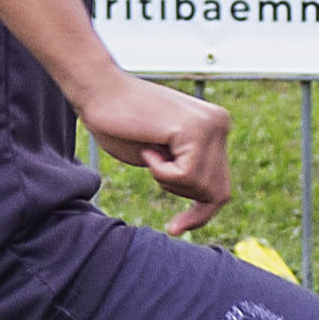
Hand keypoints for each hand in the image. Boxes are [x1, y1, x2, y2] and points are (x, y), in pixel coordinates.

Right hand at [80, 72, 233, 231]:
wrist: (98, 91)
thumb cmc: (120, 124)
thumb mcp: (162, 157)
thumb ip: (188, 171)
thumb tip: (209, 200)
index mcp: (215, 129)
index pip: (221, 187)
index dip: (200, 214)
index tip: (174, 229)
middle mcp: (220, 124)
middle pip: (216, 192)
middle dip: (180, 192)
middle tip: (152, 161)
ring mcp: (212, 125)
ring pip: (200, 187)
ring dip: (167, 179)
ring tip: (150, 149)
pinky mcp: (196, 129)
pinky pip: (185, 176)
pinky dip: (161, 172)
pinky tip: (149, 146)